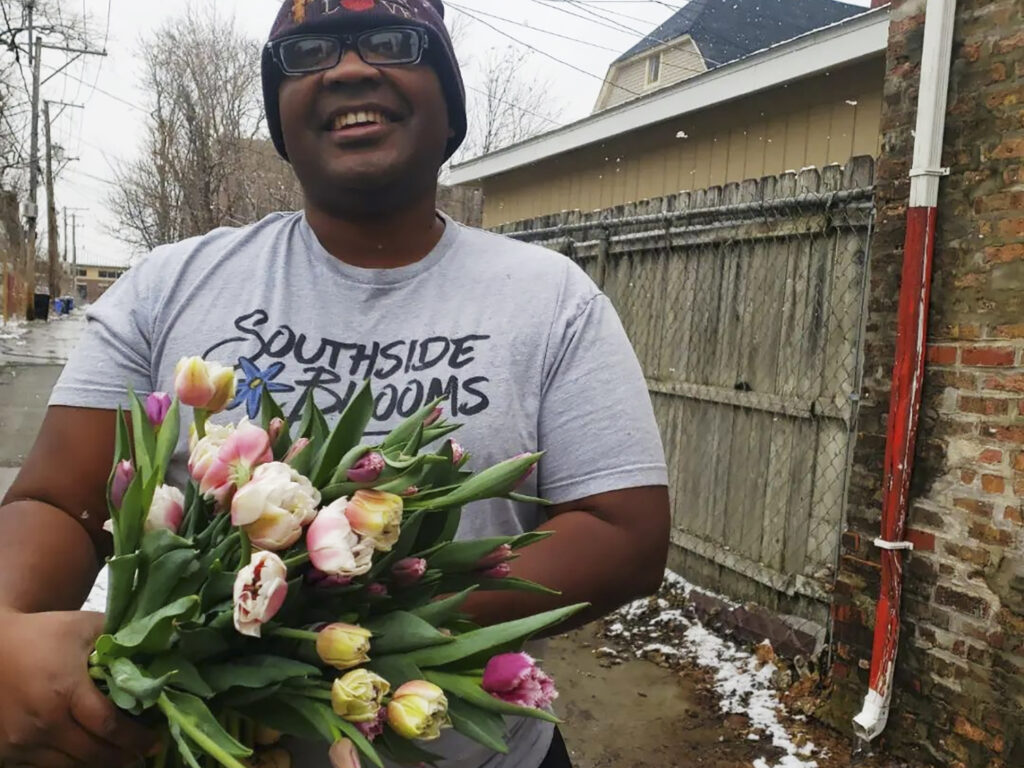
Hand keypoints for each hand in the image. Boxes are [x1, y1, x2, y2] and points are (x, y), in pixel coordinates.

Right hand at [0, 610, 156, 766]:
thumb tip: (161, 643)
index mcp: (64, 692)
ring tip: (123, 756)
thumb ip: (121, 638)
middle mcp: (43, 723)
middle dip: (124, 756)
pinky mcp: (7, 752)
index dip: (136, 738)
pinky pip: (46, 767)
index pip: (108, 726)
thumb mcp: (84, 627)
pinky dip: (72, 763)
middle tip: (146, 752)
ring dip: (100, 763)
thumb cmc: (42, 634)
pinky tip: (90, 754)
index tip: (157, 740)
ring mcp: (22, 742)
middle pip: (93, 754)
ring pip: (71, 766)